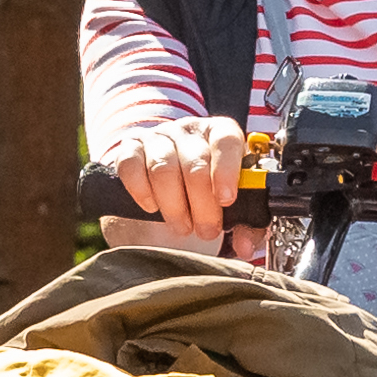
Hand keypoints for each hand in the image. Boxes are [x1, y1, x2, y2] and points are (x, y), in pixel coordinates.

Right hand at [104, 115, 249, 246]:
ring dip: (174, 206)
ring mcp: (157, 137)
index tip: (226, 200)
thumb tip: (246, 245)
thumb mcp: (229, 205)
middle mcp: (188, 131)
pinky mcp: (129, 149)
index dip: (226, 171)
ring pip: (163, 168)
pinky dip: (142, 192)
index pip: (226, 139)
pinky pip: (131, 167)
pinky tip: (153, 207)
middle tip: (207, 230)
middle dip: (203, 204)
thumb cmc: (203, 194)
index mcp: (220, 134)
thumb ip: (245, 224)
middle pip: (195, 161)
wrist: (165, 190)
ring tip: (182, 226)